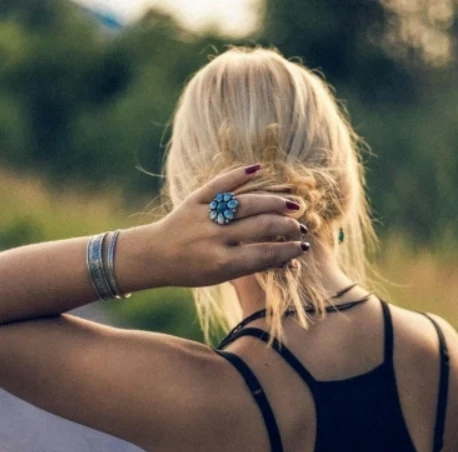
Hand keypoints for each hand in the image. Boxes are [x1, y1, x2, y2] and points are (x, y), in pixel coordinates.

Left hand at [149, 164, 309, 287]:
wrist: (154, 255)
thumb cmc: (193, 270)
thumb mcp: (221, 276)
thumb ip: (250, 265)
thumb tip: (286, 256)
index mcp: (221, 263)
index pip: (264, 254)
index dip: (287, 250)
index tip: (303, 247)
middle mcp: (213, 239)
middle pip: (260, 226)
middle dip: (286, 226)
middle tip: (300, 227)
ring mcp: (203, 217)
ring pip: (246, 203)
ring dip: (273, 202)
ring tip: (291, 205)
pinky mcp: (194, 200)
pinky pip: (219, 183)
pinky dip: (238, 174)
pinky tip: (259, 169)